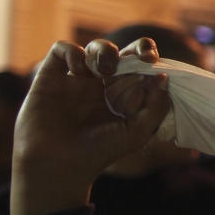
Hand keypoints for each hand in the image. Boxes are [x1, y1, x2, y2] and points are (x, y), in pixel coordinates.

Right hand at [11, 41, 170, 214]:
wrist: (57, 165)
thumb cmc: (98, 153)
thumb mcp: (137, 133)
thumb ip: (156, 107)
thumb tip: (163, 77)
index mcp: (123, 96)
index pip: (141, 69)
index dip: (149, 60)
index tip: (153, 62)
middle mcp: (101, 86)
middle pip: (122, 54)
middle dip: (136, 49)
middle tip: (144, 58)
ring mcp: (76, 80)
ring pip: (95, 48)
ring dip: (105, 50)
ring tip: (106, 70)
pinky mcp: (51, 78)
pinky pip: (62, 50)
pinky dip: (73, 51)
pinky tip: (80, 70)